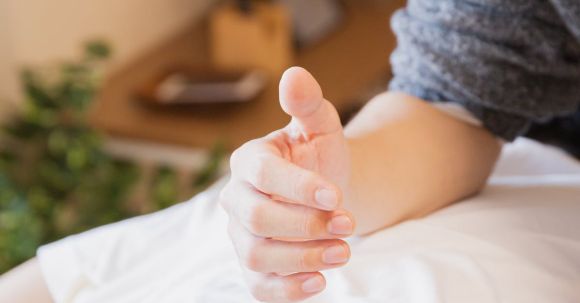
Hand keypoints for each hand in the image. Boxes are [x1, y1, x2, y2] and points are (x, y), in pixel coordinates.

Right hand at [220, 67, 355, 301]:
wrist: (324, 192)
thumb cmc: (319, 156)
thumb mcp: (321, 127)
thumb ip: (308, 104)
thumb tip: (295, 74)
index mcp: (249, 160)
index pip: (262, 175)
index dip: (297, 187)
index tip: (336, 195)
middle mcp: (237, 198)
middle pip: (258, 219)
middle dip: (306, 225)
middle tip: (348, 225)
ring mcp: (241, 234)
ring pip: (257, 255)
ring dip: (302, 258)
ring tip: (343, 253)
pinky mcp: (253, 265)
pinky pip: (258, 285)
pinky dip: (286, 290)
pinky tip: (319, 282)